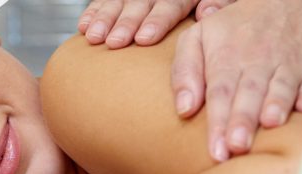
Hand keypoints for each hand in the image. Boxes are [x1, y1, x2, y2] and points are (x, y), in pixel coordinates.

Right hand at [78, 0, 236, 48]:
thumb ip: (218, 1)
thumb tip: (208, 14)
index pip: (171, 4)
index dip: (157, 21)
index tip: (144, 38)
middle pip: (141, 3)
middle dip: (126, 22)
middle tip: (116, 42)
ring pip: (119, 1)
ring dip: (104, 18)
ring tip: (94, 37)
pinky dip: (92, 12)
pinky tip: (83, 27)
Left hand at [171, 0, 301, 160]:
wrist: (288, 4)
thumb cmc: (234, 30)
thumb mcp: (198, 38)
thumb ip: (184, 71)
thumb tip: (184, 110)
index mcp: (226, 57)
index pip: (220, 92)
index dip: (218, 121)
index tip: (216, 150)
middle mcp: (258, 61)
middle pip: (249, 93)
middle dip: (243, 119)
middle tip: (236, 146)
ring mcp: (289, 65)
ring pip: (282, 87)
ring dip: (277, 106)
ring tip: (269, 125)